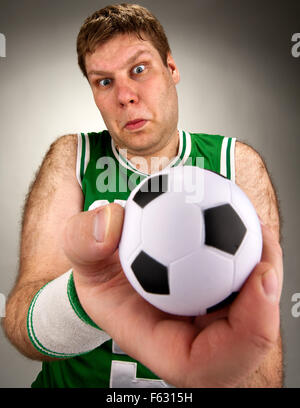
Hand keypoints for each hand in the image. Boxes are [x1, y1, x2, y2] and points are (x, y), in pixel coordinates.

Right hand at [63, 204, 282, 387]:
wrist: (109, 266)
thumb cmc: (96, 272)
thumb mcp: (78, 254)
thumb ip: (82, 239)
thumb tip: (110, 223)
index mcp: (159, 344)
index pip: (206, 364)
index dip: (248, 333)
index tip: (259, 278)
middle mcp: (191, 339)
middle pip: (245, 341)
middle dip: (268, 298)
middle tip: (264, 245)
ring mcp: (207, 321)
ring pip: (252, 310)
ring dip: (265, 270)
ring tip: (259, 228)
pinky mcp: (215, 300)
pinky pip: (242, 284)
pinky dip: (249, 254)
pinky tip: (244, 221)